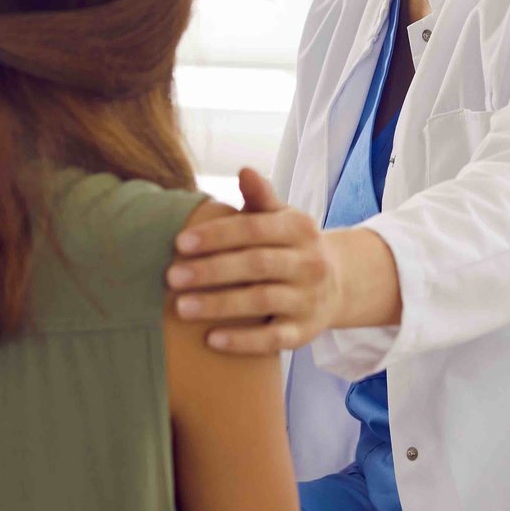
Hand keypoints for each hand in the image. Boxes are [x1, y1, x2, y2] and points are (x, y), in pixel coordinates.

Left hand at [170, 168, 340, 353]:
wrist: (338, 284)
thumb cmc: (292, 246)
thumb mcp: (282, 219)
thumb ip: (261, 198)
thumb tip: (244, 170)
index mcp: (300, 229)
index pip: (255, 229)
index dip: (217, 235)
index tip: (180, 243)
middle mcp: (309, 264)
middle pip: (257, 265)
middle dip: (211, 271)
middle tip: (171, 277)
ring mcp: (308, 300)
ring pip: (262, 301)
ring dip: (219, 305)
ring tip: (181, 307)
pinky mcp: (304, 333)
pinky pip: (273, 339)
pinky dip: (243, 341)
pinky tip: (211, 340)